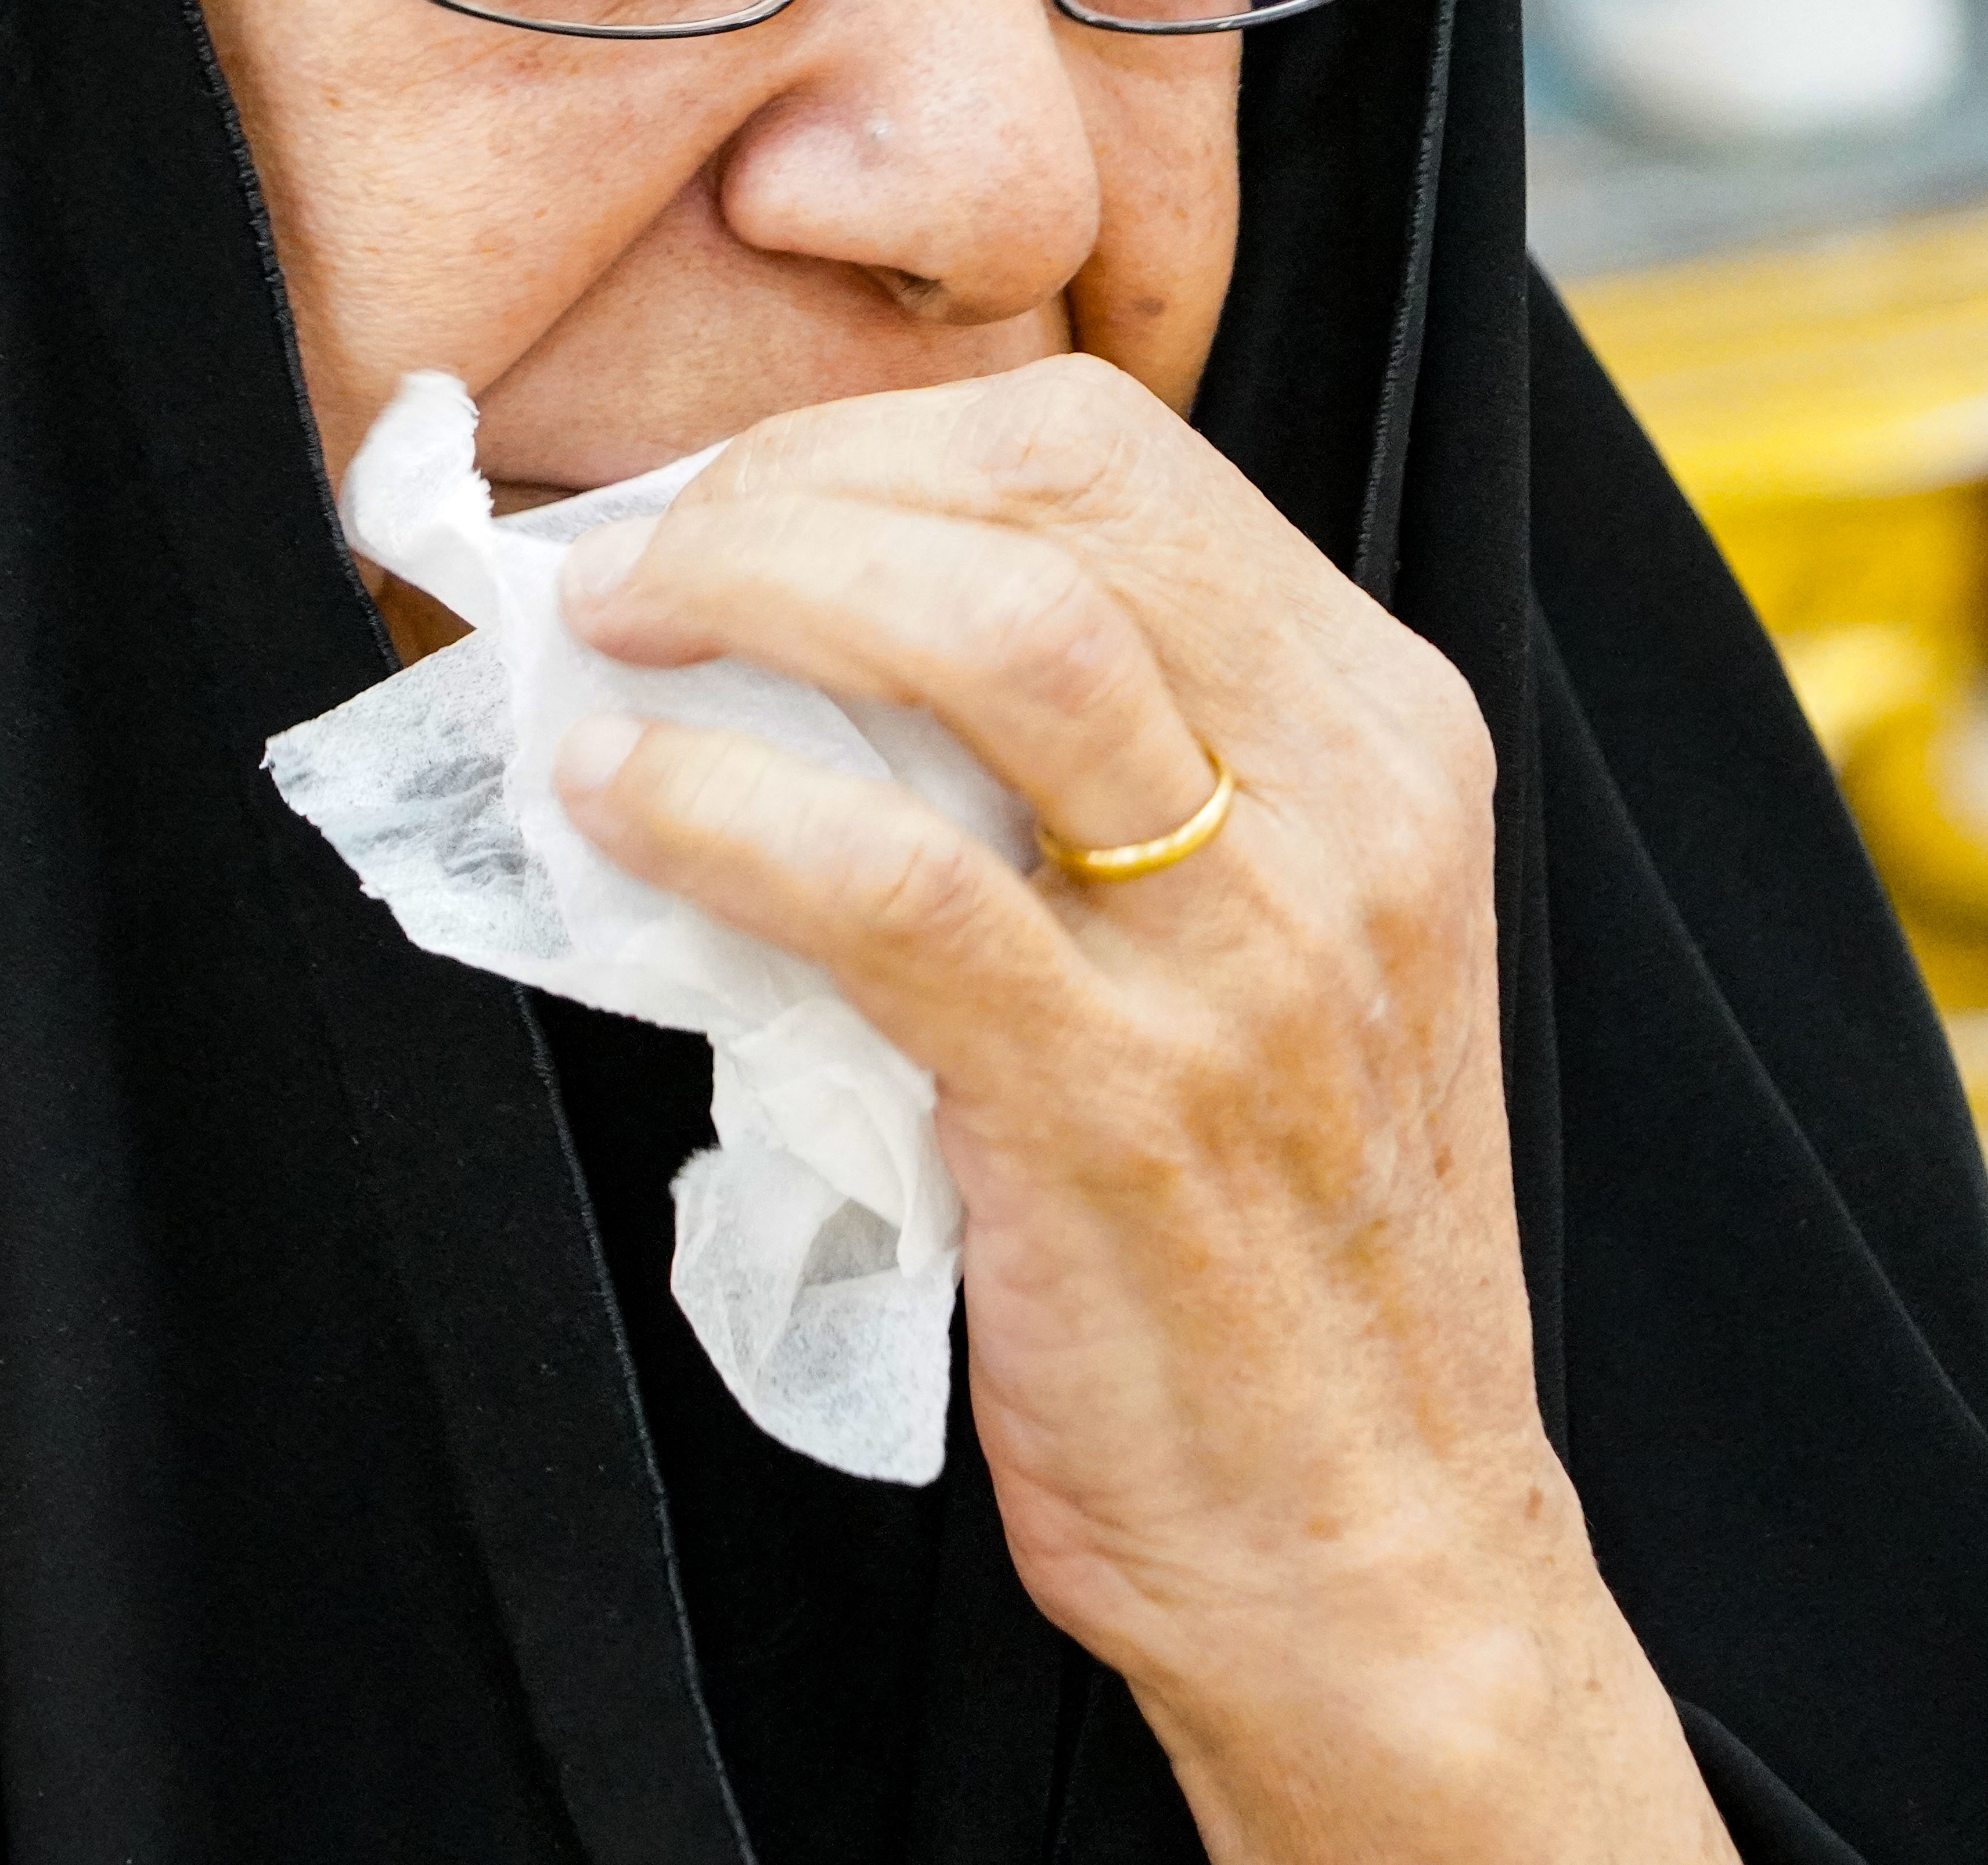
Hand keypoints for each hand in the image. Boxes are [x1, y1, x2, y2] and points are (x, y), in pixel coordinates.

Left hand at [546, 357, 1726, 1864]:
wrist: (1378, 1551)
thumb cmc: (1276, 1244)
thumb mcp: (1254, 941)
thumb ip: (1104, 780)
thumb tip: (814, 654)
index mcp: (1382, 732)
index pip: (1111, 454)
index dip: (875, 436)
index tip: (726, 494)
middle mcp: (1347, 807)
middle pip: (1050, 495)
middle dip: (795, 479)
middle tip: (633, 554)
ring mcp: (1251, 955)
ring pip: (996, 637)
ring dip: (753, 592)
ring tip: (605, 637)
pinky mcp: (1125, 1104)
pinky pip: (897, 884)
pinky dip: (722, 810)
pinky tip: (616, 799)